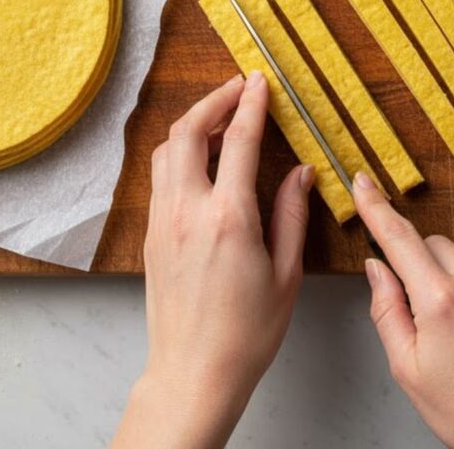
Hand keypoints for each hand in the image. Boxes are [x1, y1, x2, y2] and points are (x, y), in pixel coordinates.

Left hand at [111, 71, 313, 448]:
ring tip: (221, 121)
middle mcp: (188, 209)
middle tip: (237, 88)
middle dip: (213, 100)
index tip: (259, 82)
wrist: (193, 372)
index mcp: (228, 217)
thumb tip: (301, 172)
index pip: (239, 140)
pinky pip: (161, 175)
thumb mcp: (286, 274)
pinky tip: (202, 160)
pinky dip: (180, 152)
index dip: (251, 103)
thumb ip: (292, 215)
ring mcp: (163, 219)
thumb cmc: (246, 332)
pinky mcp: (151, 232)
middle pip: (188, 130)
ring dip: (192, 124)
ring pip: (168, 149)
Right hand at [354, 171, 453, 448]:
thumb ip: (386, 309)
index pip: (399, 238)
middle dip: (418, 263)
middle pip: (433, 244)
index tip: (362, 182)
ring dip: (450, 281)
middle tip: (417, 308)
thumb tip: (377, 268)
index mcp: (440, 300)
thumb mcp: (406, 367)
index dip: (376, 207)